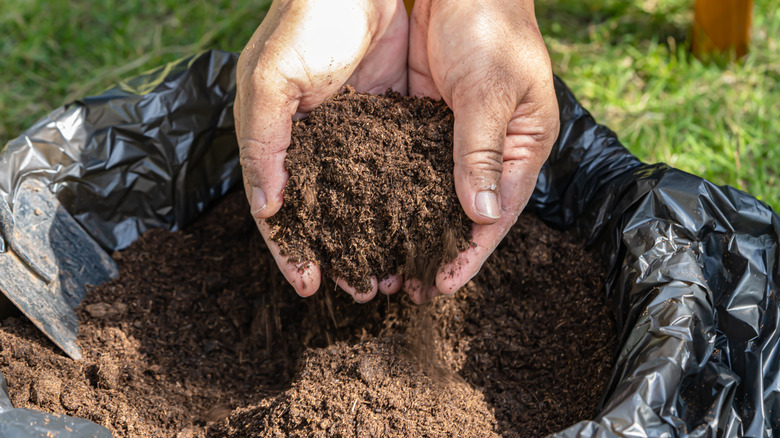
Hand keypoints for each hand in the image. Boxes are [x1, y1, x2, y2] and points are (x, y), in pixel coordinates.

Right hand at [235, 0, 408, 300]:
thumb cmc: (306, 21)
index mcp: (277, 137)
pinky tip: (413, 229)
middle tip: (363, 289)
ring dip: (373, 236)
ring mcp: (351, 133)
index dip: (290, 248)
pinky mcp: (388, 119)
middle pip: (323, 212)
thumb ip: (264, 144)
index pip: (279, 208)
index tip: (309, 285)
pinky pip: (393, 172)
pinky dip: (400, 204)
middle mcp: (313, 142)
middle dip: (340, 252)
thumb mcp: (271, 80)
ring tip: (392, 272)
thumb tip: (269, 207)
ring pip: (360, 200)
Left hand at [406, 0, 559, 302]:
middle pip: (463, 215)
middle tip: (403, 288)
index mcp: (521, 147)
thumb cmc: (492, 23)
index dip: (469, 254)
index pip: (496, 215)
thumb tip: (479, 216)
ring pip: (434, 196)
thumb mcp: (490, 88)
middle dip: (436, 253)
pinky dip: (393, 193)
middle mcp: (491, 150)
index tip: (440, 287)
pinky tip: (370, 215)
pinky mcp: (426, 120)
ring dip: (410, 229)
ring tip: (382, 262)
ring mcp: (456, 137)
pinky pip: (410, 165)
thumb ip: (480, 150)